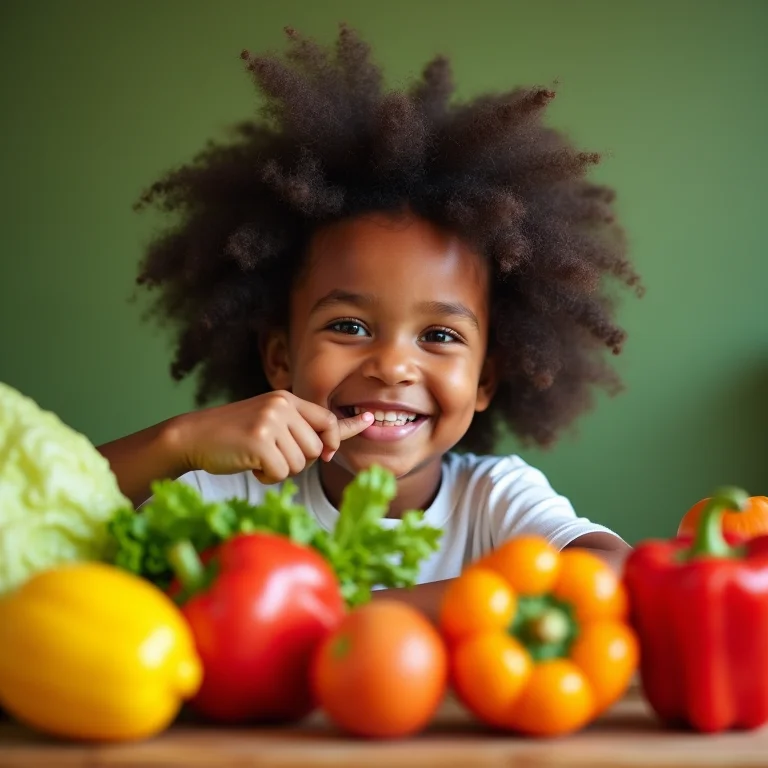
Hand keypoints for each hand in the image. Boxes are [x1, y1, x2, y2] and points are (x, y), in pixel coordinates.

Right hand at [174, 391, 372, 483]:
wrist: (193, 436)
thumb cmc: (232, 435)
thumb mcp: (268, 422)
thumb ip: (297, 429)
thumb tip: (332, 446)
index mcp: (287, 400)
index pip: (326, 418)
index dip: (342, 431)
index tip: (368, 420)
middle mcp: (282, 407)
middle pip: (316, 448)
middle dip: (298, 460)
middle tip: (272, 455)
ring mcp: (271, 422)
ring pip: (300, 463)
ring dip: (281, 470)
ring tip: (257, 457)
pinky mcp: (259, 441)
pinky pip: (281, 473)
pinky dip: (267, 477)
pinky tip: (251, 465)